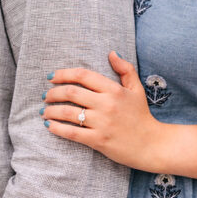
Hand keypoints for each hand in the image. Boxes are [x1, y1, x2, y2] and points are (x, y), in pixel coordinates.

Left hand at [41, 52, 158, 169]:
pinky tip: (49, 125)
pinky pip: (71, 133)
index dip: (63, 74)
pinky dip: (57, 128)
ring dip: (51, 110)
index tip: (51, 77)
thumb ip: (125, 69)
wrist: (151, 144)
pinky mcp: (98, 140)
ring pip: (68, 113)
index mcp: (114, 90)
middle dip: (53, 92)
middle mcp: (106, 104)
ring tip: (44, 111)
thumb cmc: (142, 115)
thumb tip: (111, 53)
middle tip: (46, 95)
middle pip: (71, 93)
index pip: (83, 75)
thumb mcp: (136, 89)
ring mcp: (101, 123)